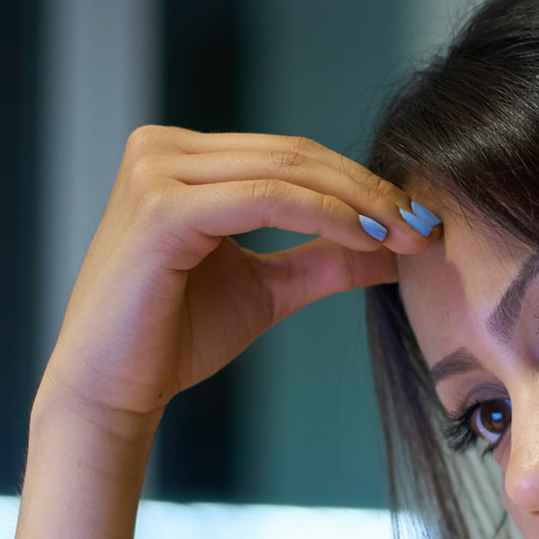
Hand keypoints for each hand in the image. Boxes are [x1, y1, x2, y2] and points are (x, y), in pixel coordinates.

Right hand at [34, 125, 436, 441]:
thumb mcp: (268, 287)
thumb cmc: (175, 337)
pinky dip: (325, 217)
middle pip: (294, 155)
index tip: (419, 221)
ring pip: (285, 172)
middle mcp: (161, 149)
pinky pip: (265, 200)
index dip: (361, 183)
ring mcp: (155, 172)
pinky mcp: (160, 208)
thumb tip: (399, 244)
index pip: (291, 155)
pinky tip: (366, 240)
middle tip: (427, 225)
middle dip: (371, 191)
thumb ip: (325, 258)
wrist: (111, 389)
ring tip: (407, 236)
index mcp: (180, 157)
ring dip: (358, 203)